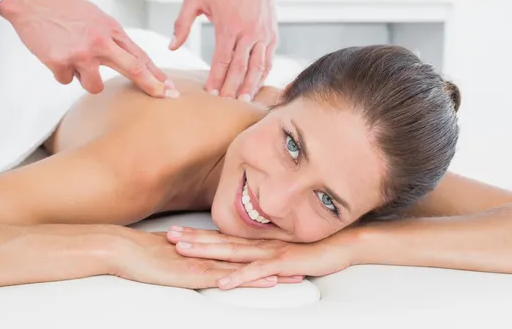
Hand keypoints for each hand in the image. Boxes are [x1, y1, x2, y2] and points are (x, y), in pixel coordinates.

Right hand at [0, 0, 177, 97]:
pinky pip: (67, 80)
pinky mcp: (60, 62)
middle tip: (164, 96)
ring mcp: (80, 53)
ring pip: (95, 86)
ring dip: (86, 79)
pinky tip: (55, 54)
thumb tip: (132, 61)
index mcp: (110, 30)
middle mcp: (100, 41)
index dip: (156, 75)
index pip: (139, 56)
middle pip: (133, 68)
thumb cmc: (64, 9)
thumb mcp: (96, 18)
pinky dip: (62, 72)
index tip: (169, 88)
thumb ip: (113, 40)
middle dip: (151, 86)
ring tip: (74, 60)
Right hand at [107, 230, 301, 288]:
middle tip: (301, 259)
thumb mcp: (171, 254)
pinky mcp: (198, 274)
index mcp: (207, 249)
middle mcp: (211, 254)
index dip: (263, 251)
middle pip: (251, 257)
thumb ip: (187, 253)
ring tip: (296, 274)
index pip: (241, 250)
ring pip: (247, 267)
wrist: (123, 249)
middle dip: (277, 259)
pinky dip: (251, 279)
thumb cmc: (142, 252)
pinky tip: (268, 281)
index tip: (283, 251)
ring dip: (272, 271)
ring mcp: (206, 263)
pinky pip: (231, 278)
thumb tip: (194, 255)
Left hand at [166, 226, 357, 289]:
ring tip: (184, 251)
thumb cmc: (313, 249)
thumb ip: (264, 253)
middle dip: (193, 239)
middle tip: (169, 236)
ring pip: (232, 252)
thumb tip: (246, 259)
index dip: (198, 234)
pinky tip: (224, 281)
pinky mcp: (283, 263)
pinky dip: (240, 276)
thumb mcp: (283, 251)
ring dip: (206, 251)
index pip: (222, 237)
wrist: (342, 244)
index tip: (177, 231)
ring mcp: (270, 252)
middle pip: (220, 241)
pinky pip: (258, 271)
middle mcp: (259, 244)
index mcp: (258, 242)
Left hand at [169, 0, 278, 100]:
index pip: (222, 60)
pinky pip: (268, 60)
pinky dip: (263, 76)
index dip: (216, 79)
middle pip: (240, 68)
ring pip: (257, 68)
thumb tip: (172, 46)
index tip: (210, 94)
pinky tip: (256, 87)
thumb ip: (182, 23)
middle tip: (225, 105)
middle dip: (232, 89)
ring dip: (250, 86)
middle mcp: (248, 33)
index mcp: (229, 26)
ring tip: (243, 102)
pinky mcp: (272, 35)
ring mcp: (263, 35)